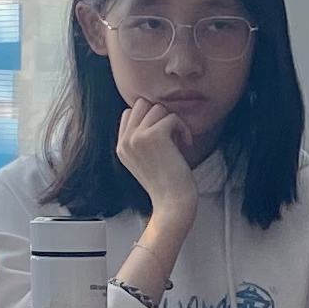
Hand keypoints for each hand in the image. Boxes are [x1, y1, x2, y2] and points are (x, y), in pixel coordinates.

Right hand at [115, 99, 200, 227]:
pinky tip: (186, 145)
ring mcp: (138, 137)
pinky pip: (172, 117)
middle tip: (172, 136)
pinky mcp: (155, 135)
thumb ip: (141, 140)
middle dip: (160, 116)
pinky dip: (184, 129)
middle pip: (142, 104)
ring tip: (179, 142)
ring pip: (158, 108)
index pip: (130, 113)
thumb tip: (154, 113)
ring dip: (173, 122)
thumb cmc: (166, 184)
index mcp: (121, 147)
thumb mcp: (145, 161)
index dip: (150, 120)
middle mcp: (126, 141)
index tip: (163, 139)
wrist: (172, 203)